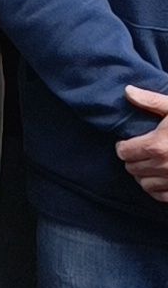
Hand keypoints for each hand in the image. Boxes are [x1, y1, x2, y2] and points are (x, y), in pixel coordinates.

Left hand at [116, 86, 167, 201]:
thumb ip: (151, 101)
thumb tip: (127, 91)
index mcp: (158, 145)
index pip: (124, 152)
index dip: (123, 146)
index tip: (127, 143)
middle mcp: (164, 166)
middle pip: (132, 168)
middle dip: (132, 160)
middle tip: (138, 153)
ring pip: (145, 184)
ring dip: (143, 175)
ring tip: (148, 165)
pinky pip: (161, 196)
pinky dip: (157, 190)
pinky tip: (161, 179)